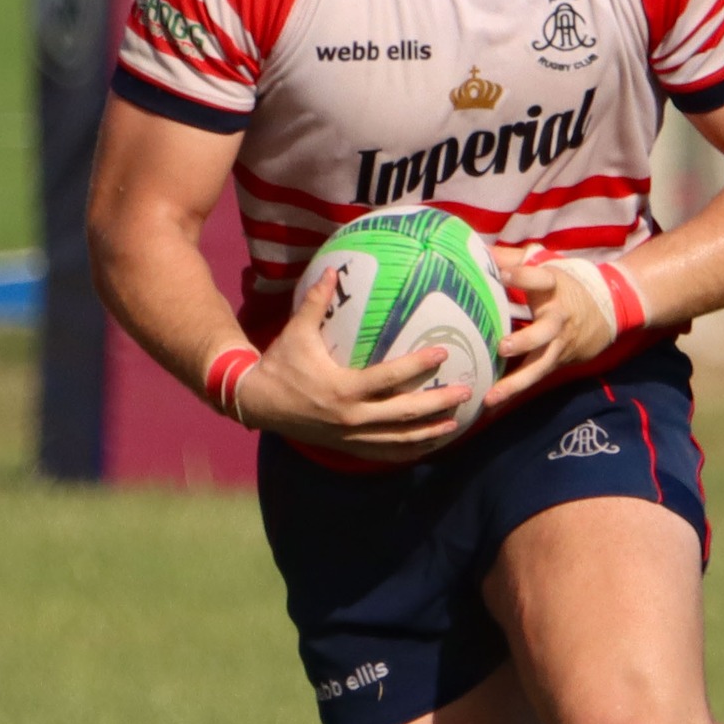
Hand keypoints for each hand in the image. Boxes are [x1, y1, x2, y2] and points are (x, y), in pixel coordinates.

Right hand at [232, 269, 469, 460]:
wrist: (258, 403)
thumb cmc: (281, 365)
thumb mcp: (296, 333)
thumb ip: (315, 303)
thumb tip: (332, 271)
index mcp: (342, 389)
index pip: (389, 378)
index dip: (417, 366)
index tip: (442, 353)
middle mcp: (351, 417)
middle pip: (404, 415)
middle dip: (438, 404)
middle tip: (466, 392)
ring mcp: (351, 436)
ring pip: (399, 440)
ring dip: (430, 432)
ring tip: (457, 423)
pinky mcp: (348, 447)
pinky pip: (384, 452)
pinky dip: (408, 450)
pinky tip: (428, 444)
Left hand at [485, 246, 616, 410]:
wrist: (611, 308)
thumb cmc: (566, 283)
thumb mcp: (546, 265)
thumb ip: (512, 258)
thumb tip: (477, 247)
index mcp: (555, 287)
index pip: (541, 279)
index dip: (523, 276)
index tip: (502, 275)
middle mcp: (559, 318)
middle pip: (544, 332)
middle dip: (525, 341)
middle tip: (501, 347)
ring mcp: (559, 344)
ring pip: (540, 365)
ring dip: (516, 382)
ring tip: (491, 396)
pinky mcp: (557, 362)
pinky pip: (535, 377)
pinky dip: (515, 391)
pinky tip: (492, 403)